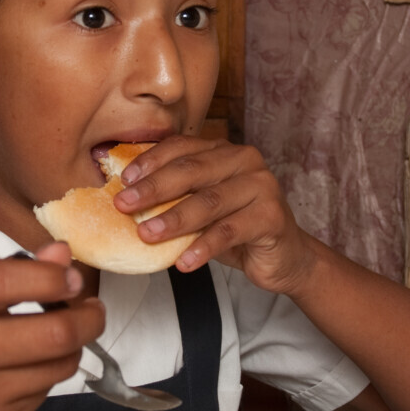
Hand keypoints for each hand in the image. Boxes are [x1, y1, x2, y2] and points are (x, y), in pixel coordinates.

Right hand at [0, 242, 104, 410]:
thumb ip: (9, 272)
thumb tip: (63, 255)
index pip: (4, 282)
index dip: (50, 277)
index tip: (69, 278)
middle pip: (52, 334)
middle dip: (88, 318)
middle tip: (91, 309)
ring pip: (60, 366)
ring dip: (73, 346)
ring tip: (63, 333)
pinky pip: (46, 391)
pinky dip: (50, 372)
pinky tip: (32, 363)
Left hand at [111, 137, 317, 294]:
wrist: (285, 256)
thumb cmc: (238, 228)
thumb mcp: (203, 208)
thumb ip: (176, 196)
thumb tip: (126, 198)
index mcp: (224, 151)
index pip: (182, 148)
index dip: (150, 162)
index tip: (123, 180)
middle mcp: (245, 161)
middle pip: (192, 172)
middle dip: (154, 189)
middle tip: (124, 205)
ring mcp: (262, 187)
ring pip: (209, 201)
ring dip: (174, 219)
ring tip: (147, 235)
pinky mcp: (272, 217)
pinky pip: (230, 231)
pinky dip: (203, 247)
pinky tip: (184, 262)